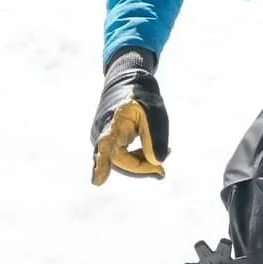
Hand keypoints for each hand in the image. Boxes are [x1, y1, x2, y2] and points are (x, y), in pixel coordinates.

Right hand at [89, 48, 168, 184]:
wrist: (126, 82)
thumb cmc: (141, 96)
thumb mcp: (155, 112)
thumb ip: (155, 137)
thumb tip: (156, 163)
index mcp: (114, 122)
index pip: (107, 145)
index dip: (103, 164)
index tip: (97, 182)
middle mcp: (102, 132)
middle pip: (120, 161)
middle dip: (141, 167)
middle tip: (162, 171)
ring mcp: (101, 138)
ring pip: (121, 162)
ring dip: (141, 163)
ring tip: (165, 152)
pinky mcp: (106, 142)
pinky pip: (121, 158)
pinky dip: (137, 159)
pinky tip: (151, 154)